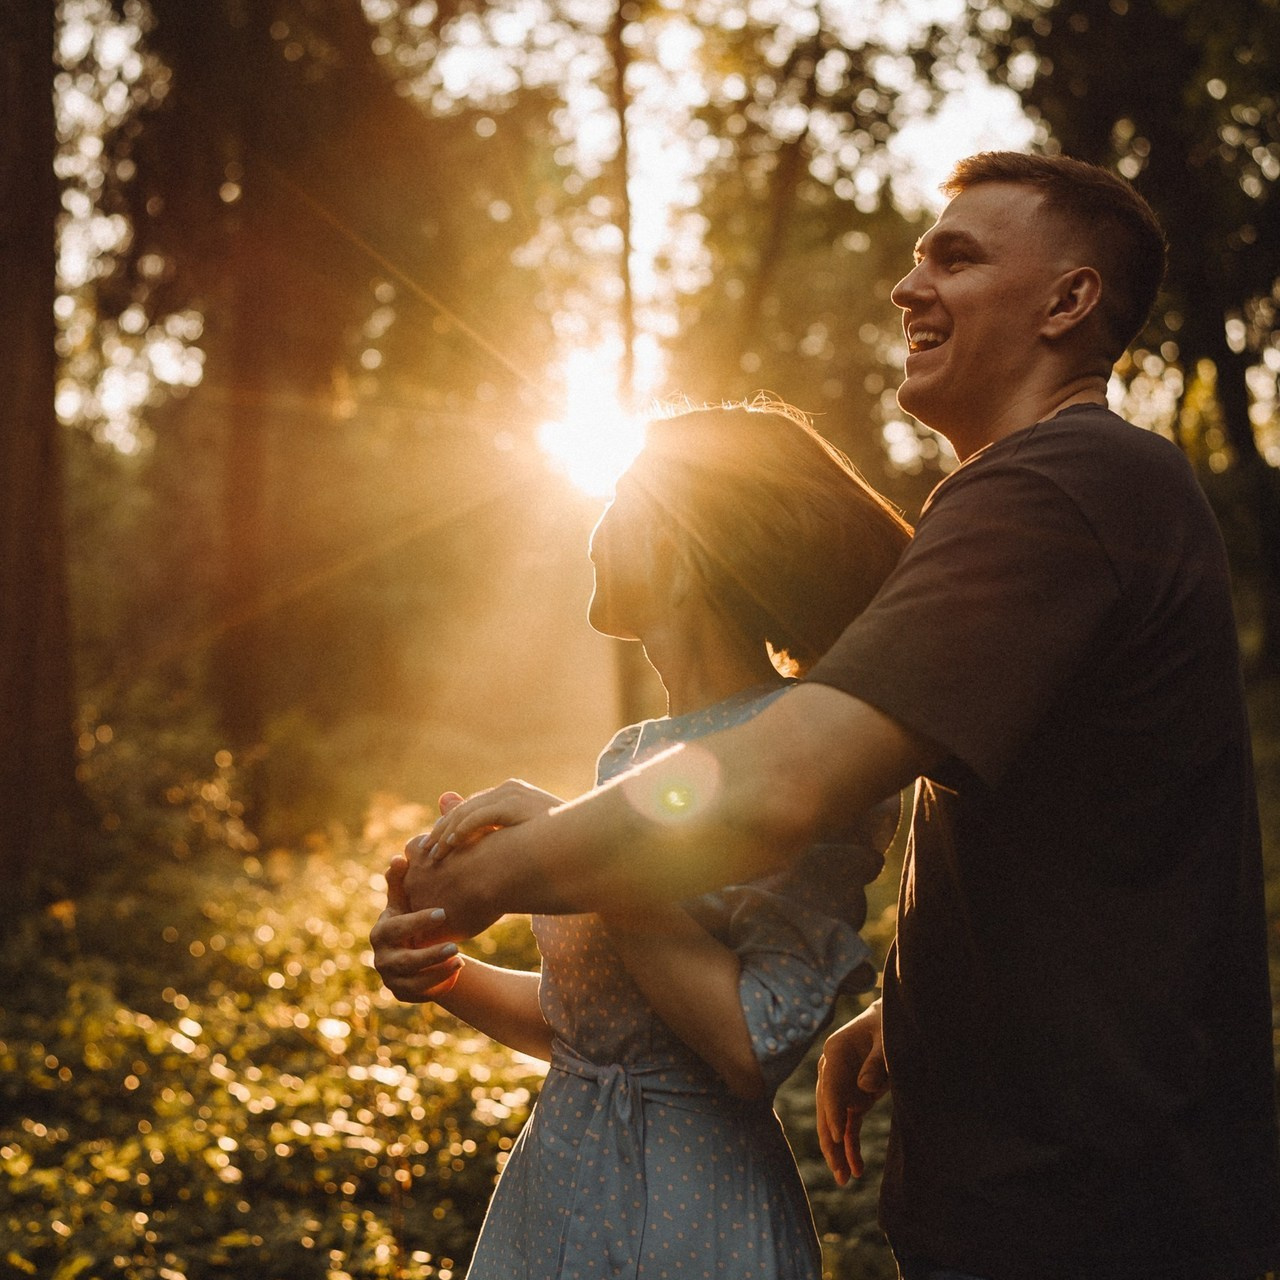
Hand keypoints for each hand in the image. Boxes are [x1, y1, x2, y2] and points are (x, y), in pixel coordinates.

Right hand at [370, 854, 464, 1000]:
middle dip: (430, 955)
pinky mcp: (401, 994)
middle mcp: (381, 958)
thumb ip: (400, 882)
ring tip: (461, 961)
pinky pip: (421, 995)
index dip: (418, 922)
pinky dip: (439, 986)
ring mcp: (390, 979)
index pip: (396, 928)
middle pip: (405, 961)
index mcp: (380, 933)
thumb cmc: (408, 918)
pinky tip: (456, 973)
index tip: (443, 913)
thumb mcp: (404, 901)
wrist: (410, 948)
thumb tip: (399, 857)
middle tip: (456, 946)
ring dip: (438, 973)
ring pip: (413, 983)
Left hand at [407, 781, 563, 865]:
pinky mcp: (514, 804)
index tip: (432, 850)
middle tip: (424, 853)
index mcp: (511, 795)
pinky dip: (461, 830)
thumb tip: (472, 844)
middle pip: (464, 808)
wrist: (587, 845)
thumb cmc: (556, 847)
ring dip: (446, 832)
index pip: (470, 809)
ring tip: (433, 853)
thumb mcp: (518, 841)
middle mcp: (510, 790)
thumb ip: (493, 832)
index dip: (448, 828)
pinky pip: (479, 817)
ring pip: (467, 811)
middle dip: (441, 830)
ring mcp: (513, 794)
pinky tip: (450, 845)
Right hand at [816, 1000, 889, 1184]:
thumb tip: (864, 1087)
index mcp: (835, 1051)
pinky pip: (848, 1126)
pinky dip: (850, 1147)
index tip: (839, 1135)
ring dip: (838, 1151)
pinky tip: (856, 1169)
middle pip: (826, 1108)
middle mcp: (831, 1071)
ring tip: (844, 1179)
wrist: (890, 1023)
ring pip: (833, 1122)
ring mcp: (841, 1087)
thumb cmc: (887, 1026)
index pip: (829, 1085)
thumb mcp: (886, 1039)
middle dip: (831, 1140)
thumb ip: (877, 1061)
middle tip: (837, 1169)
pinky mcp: (853, 1099)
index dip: (833, 1111)